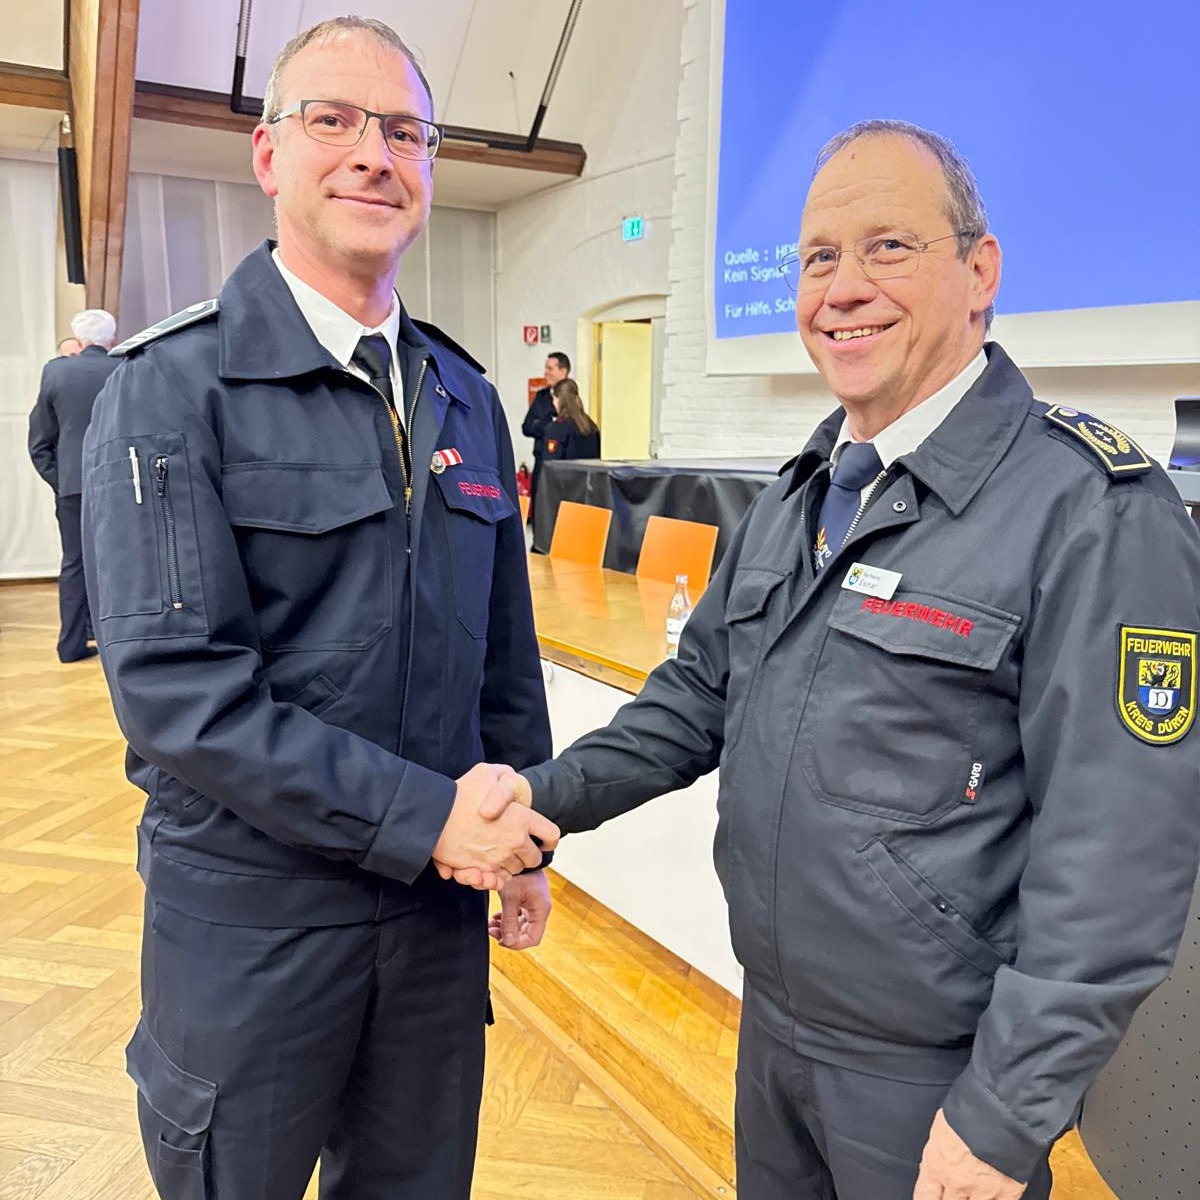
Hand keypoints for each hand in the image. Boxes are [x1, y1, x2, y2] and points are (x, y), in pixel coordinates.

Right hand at [432, 764, 558, 886]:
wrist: (432, 817)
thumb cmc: (460, 793)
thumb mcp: (486, 772)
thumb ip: (506, 775)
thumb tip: (513, 782)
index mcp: (521, 818)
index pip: (551, 835)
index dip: (549, 838)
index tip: (542, 838)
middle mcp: (515, 841)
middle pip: (535, 858)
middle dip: (528, 853)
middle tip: (516, 845)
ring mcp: (499, 859)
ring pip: (516, 870)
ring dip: (511, 863)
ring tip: (499, 851)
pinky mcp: (483, 871)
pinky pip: (499, 880)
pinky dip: (497, 876)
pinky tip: (489, 864)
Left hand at [488, 870, 551, 949]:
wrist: (520, 855)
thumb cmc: (518, 874)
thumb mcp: (511, 898)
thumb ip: (509, 921)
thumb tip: (508, 942)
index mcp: (541, 910)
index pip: (533, 938)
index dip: (517, 944)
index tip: (501, 941)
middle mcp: (540, 910)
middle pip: (526, 934)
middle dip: (509, 936)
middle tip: (492, 931)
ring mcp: (535, 905)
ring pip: (522, 926)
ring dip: (507, 928)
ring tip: (492, 924)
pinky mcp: (529, 901)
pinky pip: (520, 917)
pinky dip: (508, 920)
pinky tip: (496, 917)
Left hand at [913, 1110, 1026, 1199]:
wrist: (1001, 1110)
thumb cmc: (968, 1110)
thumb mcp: (941, 1128)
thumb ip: (938, 1151)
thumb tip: (936, 1162)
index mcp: (936, 1165)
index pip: (924, 1195)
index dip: (925, 1199)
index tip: (930, 1199)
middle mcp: (956, 1183)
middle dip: (949, 1199)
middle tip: (954, 1190)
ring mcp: (982, 1191)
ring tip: (974, 1192)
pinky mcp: (1007, 1194)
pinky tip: (993, 1196)